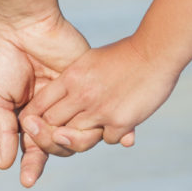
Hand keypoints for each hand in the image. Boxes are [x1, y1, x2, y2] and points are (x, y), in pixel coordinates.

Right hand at [0, 8, 102, 186]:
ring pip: (83, 131)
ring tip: (68, 137)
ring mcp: (74, 97)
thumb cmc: (4, 58)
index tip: (28, 181)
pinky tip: (122, 139)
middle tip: (42, 139)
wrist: (25, 23)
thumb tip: (5, 164)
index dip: (32, 164)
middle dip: (51, 148)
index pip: (35, 147)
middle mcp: (54, 109)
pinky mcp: (90, 83)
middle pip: (60, 143)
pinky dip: (116, 126)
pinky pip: (106, 109)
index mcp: (29, 114)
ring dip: (78, 140)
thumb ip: (3, 130)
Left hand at [19, 36, 178, 153]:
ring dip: (80, 137)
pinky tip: (118, 122)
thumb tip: (64, 95)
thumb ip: (75, 80)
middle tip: (60, 133)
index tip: (36, 123)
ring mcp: (100, 110)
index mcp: (72, 76)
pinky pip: (106, 139)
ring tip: (89, 128)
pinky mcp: (120, 121)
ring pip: (74, 138)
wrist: (156, 51)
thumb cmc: (126, 53)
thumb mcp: (91, 61)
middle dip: (53, 133)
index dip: (35, 117)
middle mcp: (81, 94)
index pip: (41, 104)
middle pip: (52, 125)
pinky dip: (111, 133)